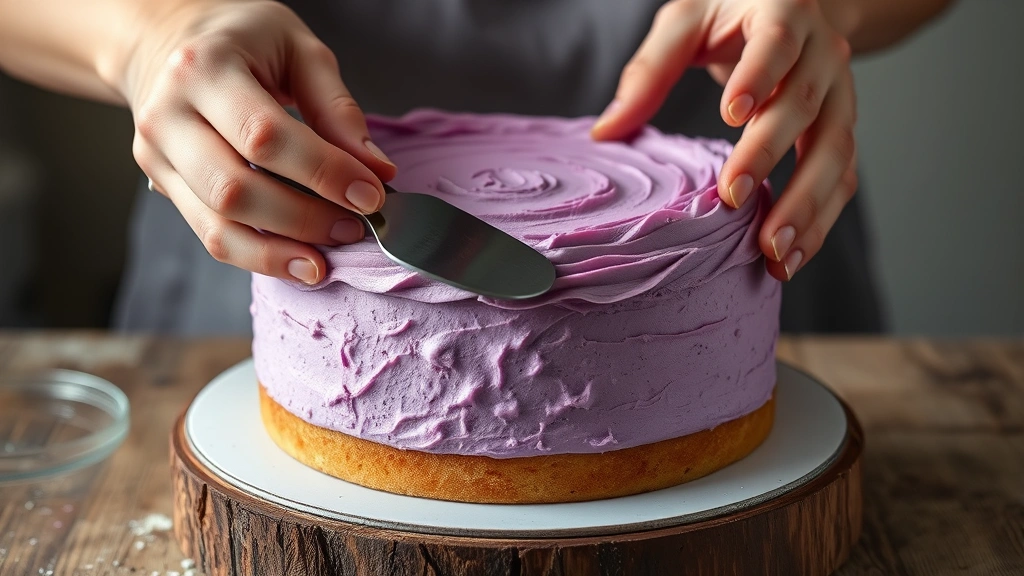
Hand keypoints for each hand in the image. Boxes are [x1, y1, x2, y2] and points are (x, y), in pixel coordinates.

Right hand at [125, 1, 395, 284]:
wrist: (169, 41)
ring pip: (217, 224)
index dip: (323, 172)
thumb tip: (377, 171)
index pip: (264, 135)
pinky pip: (210, 235)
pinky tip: (298, 263)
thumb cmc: (244, 41)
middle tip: (355, 228)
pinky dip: (259, 257)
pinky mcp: (163, 185)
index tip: (371, 196)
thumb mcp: (299, 49)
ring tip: (326, 261)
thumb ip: (337, 109)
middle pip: (234, 188)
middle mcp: (169, 113)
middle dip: (304, 218)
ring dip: (280, 251)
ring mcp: (158, 154)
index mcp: (204, 67)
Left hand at [592, 0, 856, 281]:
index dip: (757, 76)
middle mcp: (822, 52)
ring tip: (774, 251)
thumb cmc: (730, 13)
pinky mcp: (841, 129)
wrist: (796, 6)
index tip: (731, 116)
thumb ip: (648, 69)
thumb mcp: (685, 21)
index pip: (776, 42)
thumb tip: (606, 131)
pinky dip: (820, 220)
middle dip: (770, 156)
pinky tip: (791, 256)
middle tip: (735, 199)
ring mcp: (840, 93)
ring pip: (834, 150)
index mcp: (783, 12)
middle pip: (803, 105)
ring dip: (807, 205)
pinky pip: (841, 177)